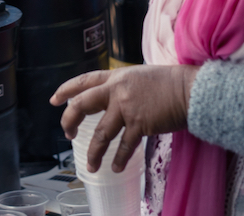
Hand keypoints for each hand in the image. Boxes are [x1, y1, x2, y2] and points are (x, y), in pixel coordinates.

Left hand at [51, 64, 199, 172]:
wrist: (189, 89)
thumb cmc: (169, 82)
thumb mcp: (139, 75)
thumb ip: (123, 86)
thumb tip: (114, 99)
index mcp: (116, 77)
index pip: (83, 81)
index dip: (65, 90)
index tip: (54, 100)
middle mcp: (116, 90)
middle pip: (82, 105)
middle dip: (69, 121)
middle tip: (67, 134)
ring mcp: (127, 107)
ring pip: (101, 134)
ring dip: (94, 152)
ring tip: (91, 166)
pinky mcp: (140, 124)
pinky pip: (124, 146)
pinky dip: (118, 159)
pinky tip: (114, 168)